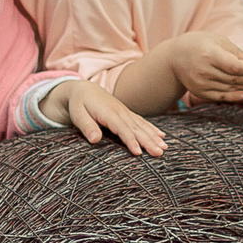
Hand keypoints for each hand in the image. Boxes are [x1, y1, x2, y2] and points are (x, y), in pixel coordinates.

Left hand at [48, 80, 168, 155]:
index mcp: (108, 113)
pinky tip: (161, 135)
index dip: (130, 140)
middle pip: (136, 128)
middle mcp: (120, 112)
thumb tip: (95, 140)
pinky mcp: (127, 113)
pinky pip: (142, 122)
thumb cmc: (79, 104)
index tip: (139, 153)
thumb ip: (87, 126)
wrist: (84, 89)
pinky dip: (152, 129)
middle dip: (148, 141)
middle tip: (159, 153)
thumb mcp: (78, 114)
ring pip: (142, 125)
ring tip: (164, 147)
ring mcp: (125, 112)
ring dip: (154, 136)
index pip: (122, 129)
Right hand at [162, 32, 242, 103]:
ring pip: (230, 88)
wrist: (174, 58)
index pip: (235, 66)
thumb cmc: (198, 43)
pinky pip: (221, 97)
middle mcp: (204, 71)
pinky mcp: (200, 92)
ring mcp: (201, 84)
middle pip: (234, 79)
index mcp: (209, 55)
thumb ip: (234, 51)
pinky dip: (234, 96)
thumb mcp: (216, 40)